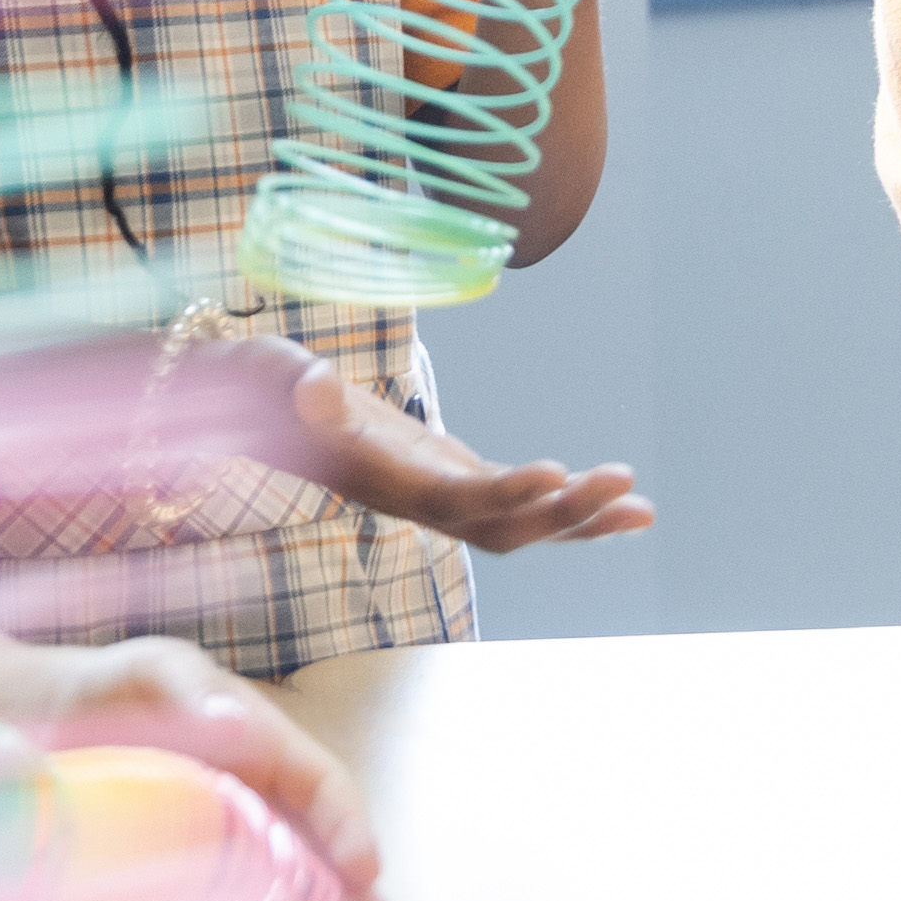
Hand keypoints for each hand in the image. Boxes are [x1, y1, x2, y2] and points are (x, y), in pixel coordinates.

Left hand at [0, 633, 392, 900]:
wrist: (44, 718)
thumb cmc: (109, 684)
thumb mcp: (153, 668)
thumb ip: (191, 689)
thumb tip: (241, 726)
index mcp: (263, 745)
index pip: (324, 787)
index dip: (352, 827)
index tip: (366, 871)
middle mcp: (254, 794)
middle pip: (316, 843)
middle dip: (352, 888)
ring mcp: (222, 834)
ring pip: (281, 880)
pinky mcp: (184, 867)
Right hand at [265, 342, 648, 561]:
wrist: (256, 408)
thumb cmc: (263, 386)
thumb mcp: (273, 375)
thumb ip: (294, 386)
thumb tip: (315, 387)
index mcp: (382, 479)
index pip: (449, 496)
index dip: (502, 494)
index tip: (553, 475)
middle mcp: (415, 500)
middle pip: (499, 526)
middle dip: (563, 512)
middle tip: (627, 487)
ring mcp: (437, 494)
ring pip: (518, 526)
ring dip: (580, 520)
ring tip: (643, 509)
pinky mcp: (453, 480)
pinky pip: (520, 506)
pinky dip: (570, 504)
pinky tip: (624, 500)